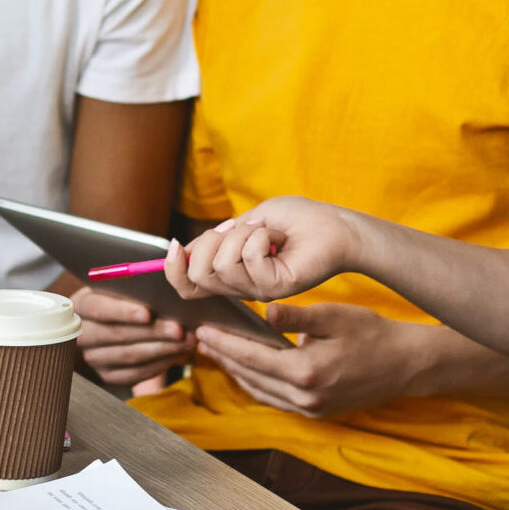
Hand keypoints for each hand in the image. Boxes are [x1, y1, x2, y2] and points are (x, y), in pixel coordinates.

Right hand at [71, 286, 193, 391]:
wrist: (110, 324)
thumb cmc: (121, 299)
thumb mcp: (120, 288)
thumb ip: (133, 287)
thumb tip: (161, 288)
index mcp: (82, 306)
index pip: (98, 308)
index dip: (122, 312)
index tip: (148, 313)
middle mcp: (84, 334)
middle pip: (117, 335)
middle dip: (153, 332)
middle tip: (179, 329)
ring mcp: (95, 358)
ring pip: (130, 356)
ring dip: (163, 349)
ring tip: (187, 341)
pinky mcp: (110, 376)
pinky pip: (137, 374)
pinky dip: (161, 364)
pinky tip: (178, 354)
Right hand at [164, 197, 363, 304]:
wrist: (336, 226)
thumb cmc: (297, 219)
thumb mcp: (246, 222)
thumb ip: (216, 238)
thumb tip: (181, 249)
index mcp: (230, 273)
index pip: (187, 286)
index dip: (172, 269)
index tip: (174, 246)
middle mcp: (240, 287)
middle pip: (196, 275)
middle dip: (210, 241)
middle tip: (241, 230)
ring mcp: (257, 290)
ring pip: (220, 265)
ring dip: (242, 235)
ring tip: (267, 232)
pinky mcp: (275, 287)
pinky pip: (249, 259)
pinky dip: (260, 237)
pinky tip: (278, 238)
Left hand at [199, 301, 421, 418]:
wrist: (405, 364)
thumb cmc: (372, 334)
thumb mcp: (334, 317)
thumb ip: (296, 316)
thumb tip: (263, 311)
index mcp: (306, 373)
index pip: (252, 357)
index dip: (224, 343)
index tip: (202, 331)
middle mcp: (305, 398)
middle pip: (250, 377)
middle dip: (223, 357)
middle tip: (200, 339)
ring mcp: (310, 409)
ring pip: (260, 391)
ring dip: (236, 372)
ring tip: (216, 352)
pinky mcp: (316, 412)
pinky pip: (275, 399)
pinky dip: (256, 384)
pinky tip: (246, 369)